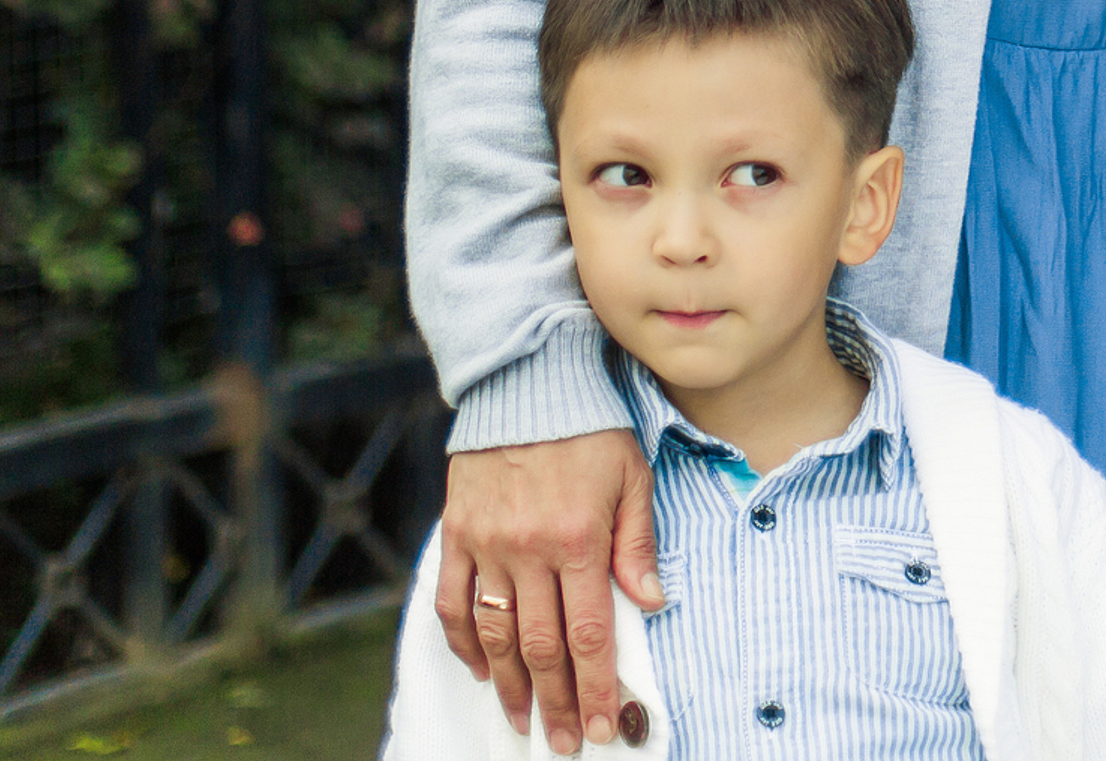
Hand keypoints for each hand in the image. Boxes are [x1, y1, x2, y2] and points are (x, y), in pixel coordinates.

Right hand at [437, 430, 662, 753]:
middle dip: (557, 703)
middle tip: (567, 742)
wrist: (527, 380)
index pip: (590, 633)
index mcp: (579, 537)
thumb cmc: (590, 426)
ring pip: (496, 636)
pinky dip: (464, 644)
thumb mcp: (632, 474)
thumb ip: (638, 541)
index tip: (606, 725)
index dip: (598, 686)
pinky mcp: (457, 534)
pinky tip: (481, 669)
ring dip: (511, 686)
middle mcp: (530, 549)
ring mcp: (488, 545)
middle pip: (541, 648)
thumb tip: (652, 602)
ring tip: (524, 720)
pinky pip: (454, 603)